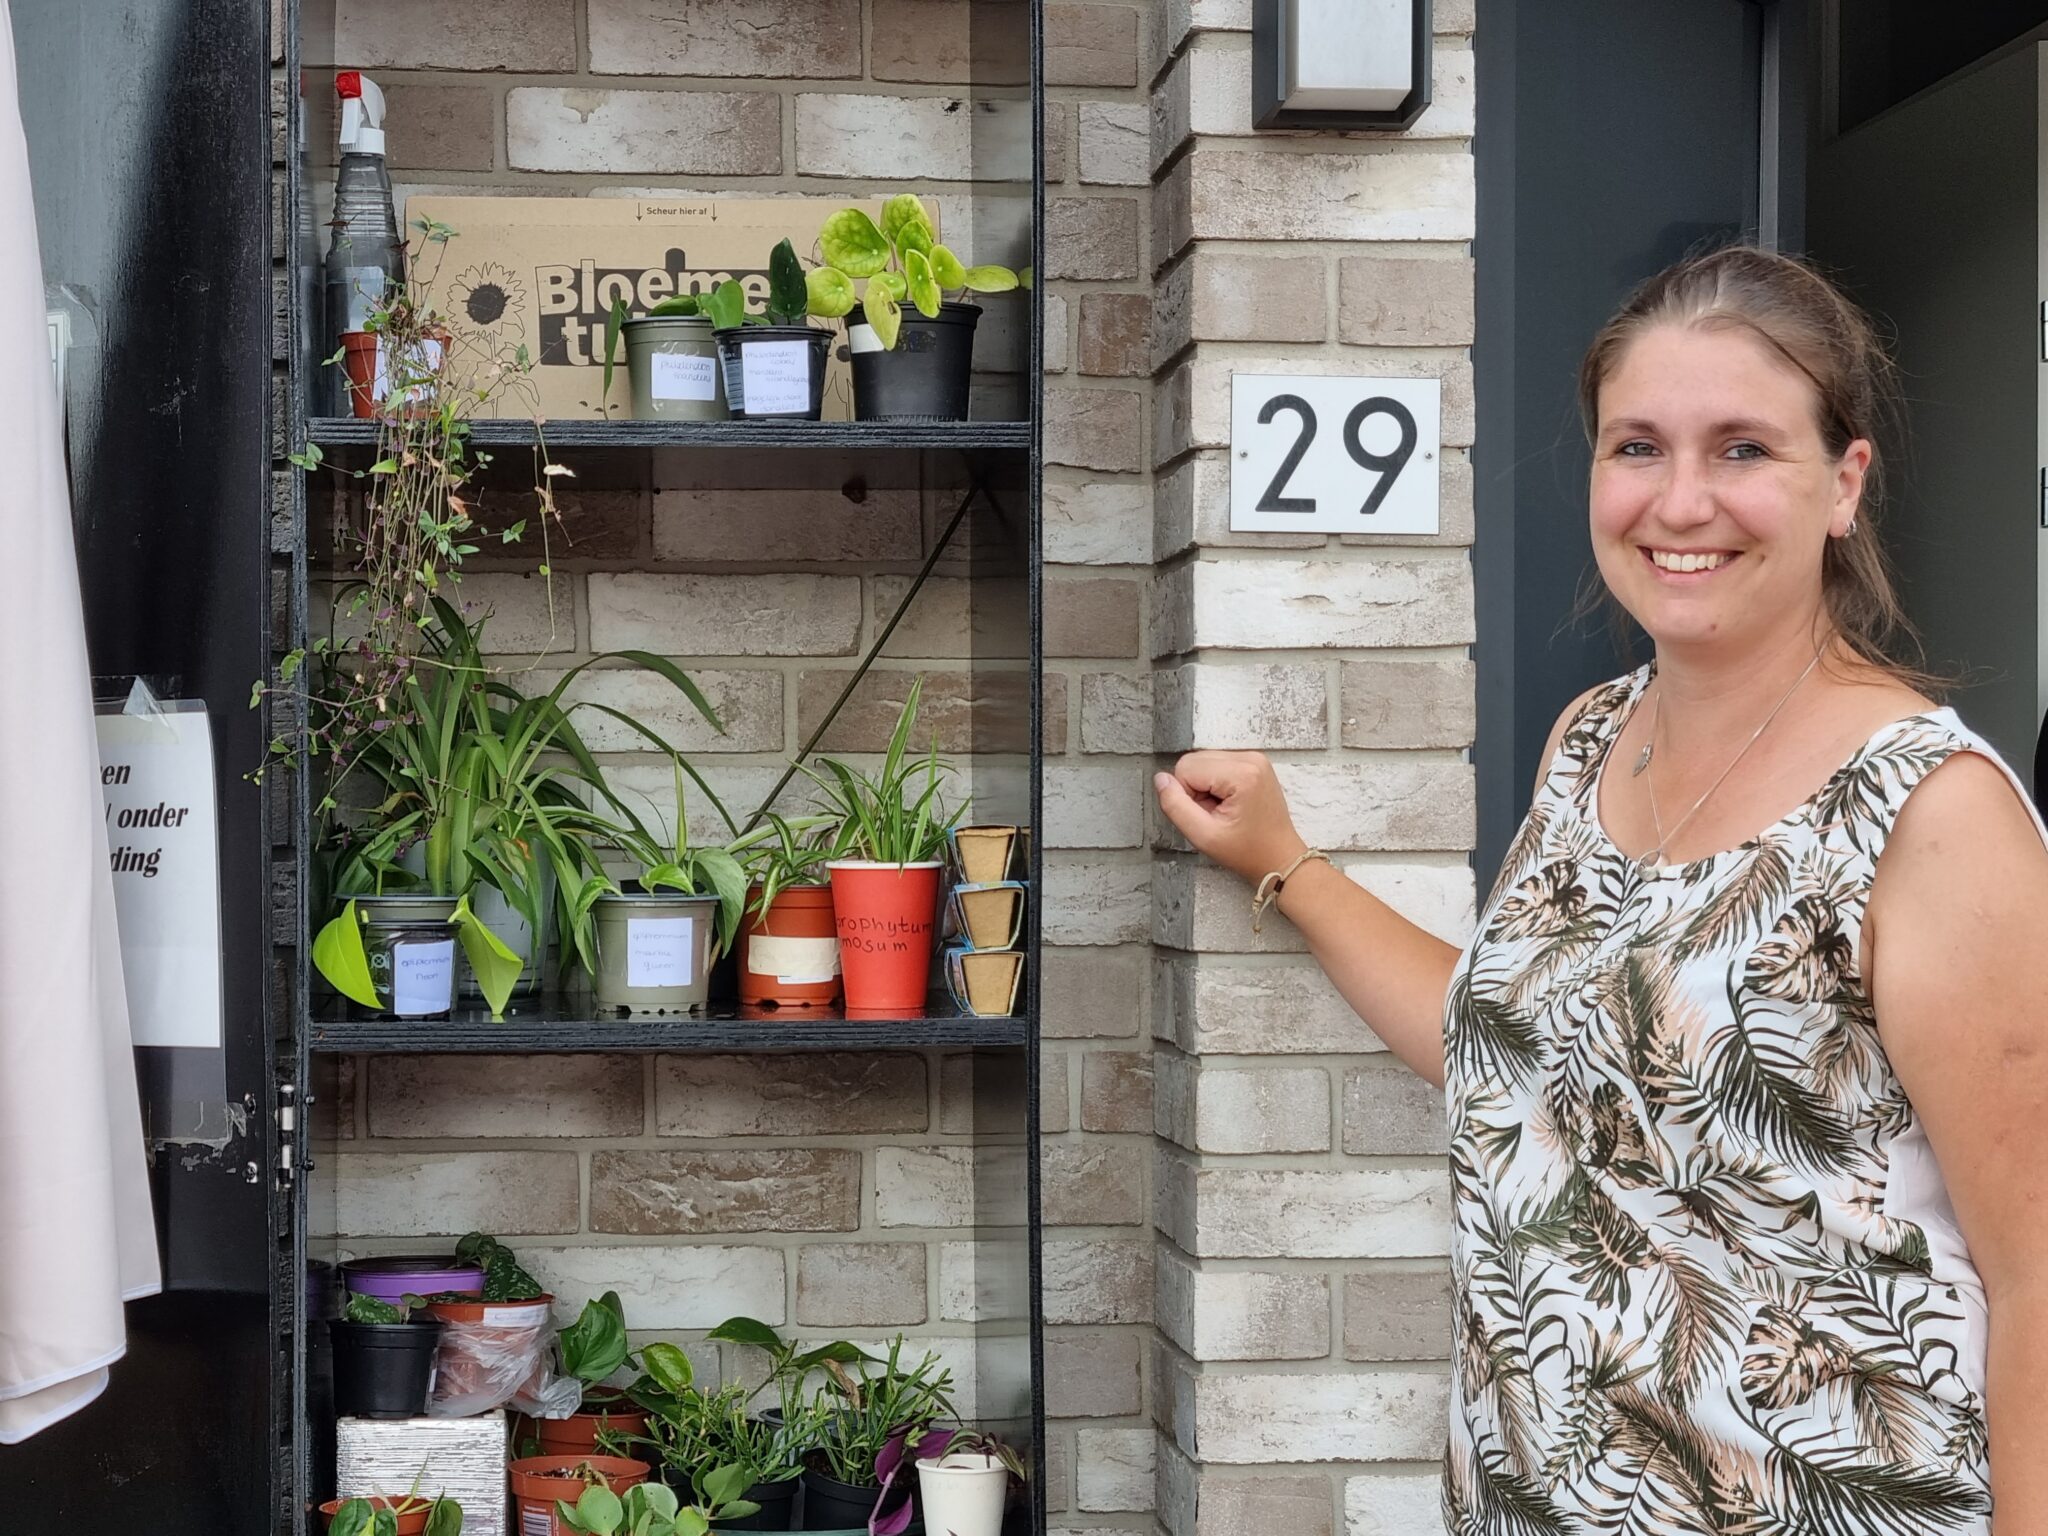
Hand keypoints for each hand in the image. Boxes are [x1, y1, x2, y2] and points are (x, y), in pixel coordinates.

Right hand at [1154, 751, 1307, 885]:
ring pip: (1204, 761)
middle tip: (1215, 815)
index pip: (1186, 768)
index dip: (1186, 795)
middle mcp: (1250, 757)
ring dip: (1205, 787)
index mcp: (1242, 773)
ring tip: (1223, 810)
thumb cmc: (1246, 852)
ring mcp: (1254, 757)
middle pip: (1194, 761)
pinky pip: (1217, 764)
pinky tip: (1229, 803)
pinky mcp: (1254, 762)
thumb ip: (1175, 805)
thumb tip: (1160, 779)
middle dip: (1196, 789)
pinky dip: (1215, 784)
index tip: (1207, 816)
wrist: (1279, 858)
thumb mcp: (1203, 836)